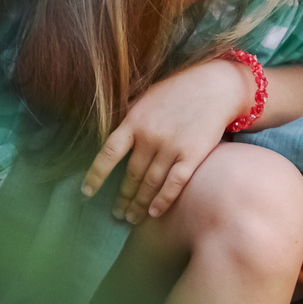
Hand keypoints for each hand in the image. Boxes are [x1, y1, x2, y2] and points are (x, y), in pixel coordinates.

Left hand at [82, 58, 251, 224]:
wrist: (215, 86)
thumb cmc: (179, 90)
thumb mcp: (146, 97)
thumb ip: (130, 118)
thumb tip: (114, 136)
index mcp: (134, 121)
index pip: (108, 153)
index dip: (96, 175)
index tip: (87, 191)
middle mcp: (150, 136)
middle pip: (131, 175)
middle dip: (123, 198)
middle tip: (117, 214)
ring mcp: (172, 146)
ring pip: (150, 183)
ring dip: (139, 204)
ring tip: (132, 218)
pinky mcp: (193, 154)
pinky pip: (175, 183)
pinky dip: (163, 199)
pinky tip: (154, 212)